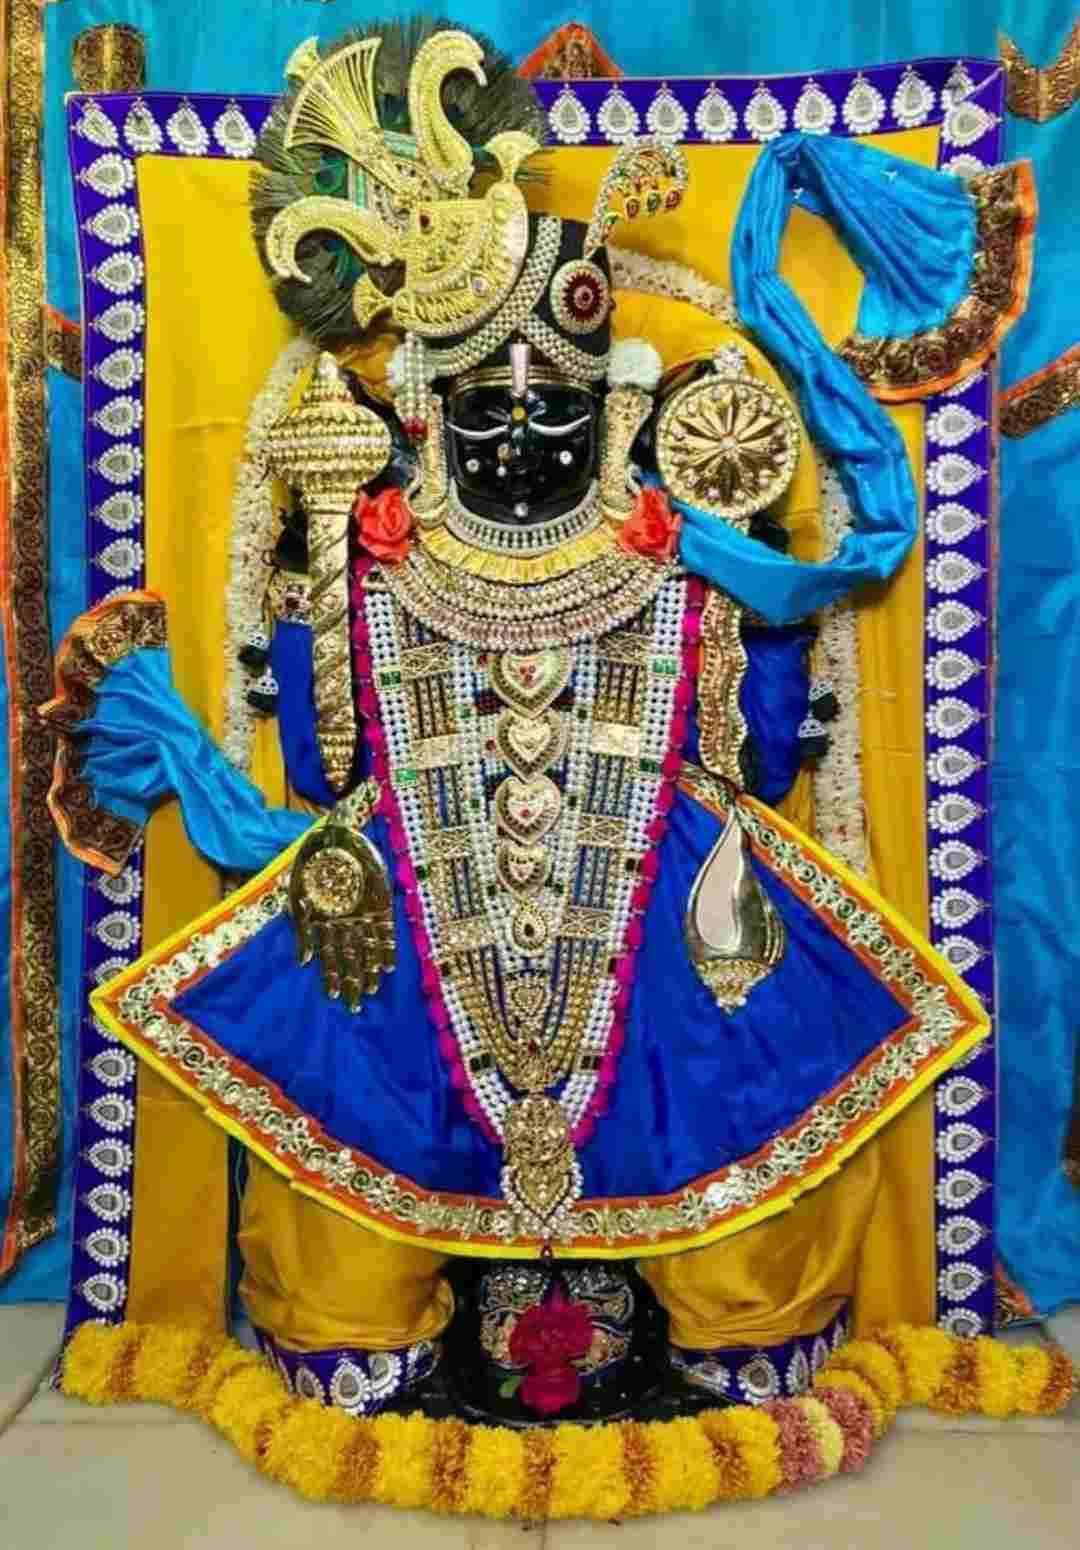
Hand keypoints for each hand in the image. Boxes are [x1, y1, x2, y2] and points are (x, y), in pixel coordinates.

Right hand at [288, 822, 394, 1011]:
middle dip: (351, 982)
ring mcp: (362, 914)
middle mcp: (344, 923)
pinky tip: (387, 967)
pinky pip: (384, 931)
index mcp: (324, 922)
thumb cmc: (311, 863)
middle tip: (354, 1007)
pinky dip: (385, 948)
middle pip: (348, 958)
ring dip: (368, 969)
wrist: (333, 836)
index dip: (332, 977)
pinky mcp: (380, 904)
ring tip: (370, 992)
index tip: (333, 998)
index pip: (329, 957)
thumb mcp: (297, 896)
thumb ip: (300, 930)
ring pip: (366, 948)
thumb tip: (302, 962)